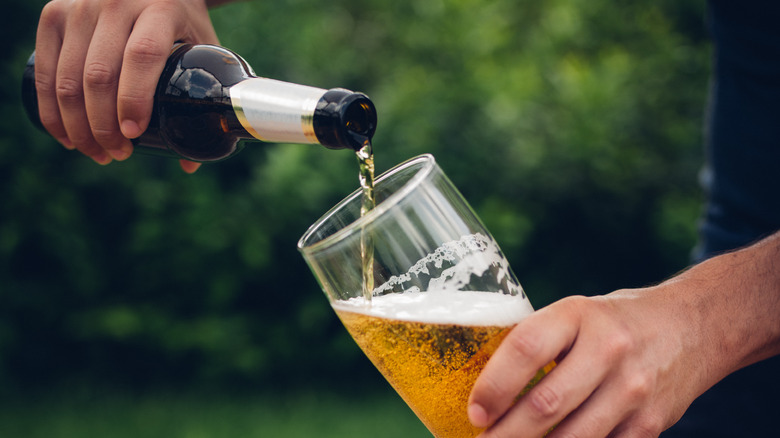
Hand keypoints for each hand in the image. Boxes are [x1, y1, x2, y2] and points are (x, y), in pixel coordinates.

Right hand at [34, 0, 220, 171]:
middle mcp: (117, 3)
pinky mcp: (54, 14)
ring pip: (69, 77)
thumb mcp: (202, 45)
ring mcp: (80, 7)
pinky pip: (46, 69)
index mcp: (160, 9)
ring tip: (97, 152)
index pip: (142, 56)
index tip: (134, 135)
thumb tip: (190, 163)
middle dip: (105, 126)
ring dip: (78, 126)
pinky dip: (52, 110)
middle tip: (118, 154)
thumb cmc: (182, 22)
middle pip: (100, 74)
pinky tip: (67, 136)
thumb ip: (203, 95)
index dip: (135, 99)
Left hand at [468, 289, 715, 436]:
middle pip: (545, 404)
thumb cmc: (612, 323)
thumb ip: (536, 345)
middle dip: (505, 434)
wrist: (690, 328)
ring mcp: (632, 391)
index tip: (475, 410)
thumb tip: (483, 391)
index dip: (494, 385)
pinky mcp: (649, 425)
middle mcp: (608, 350)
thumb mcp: (574, 315)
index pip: (526, 348)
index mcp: (578, 315)